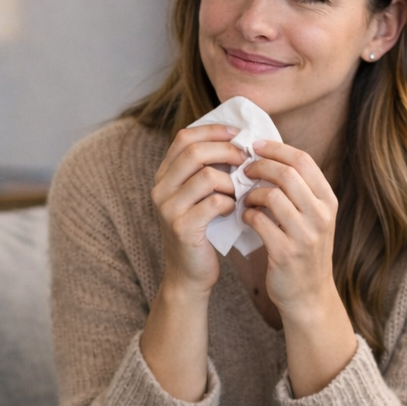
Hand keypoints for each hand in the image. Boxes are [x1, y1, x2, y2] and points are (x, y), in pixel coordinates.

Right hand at [151, 124, 245, 292]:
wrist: (189, 274)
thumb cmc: (202, 232)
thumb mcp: (200, 196)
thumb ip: (209, 170)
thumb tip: (240, 142)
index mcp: (164, 176)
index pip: (185, 137)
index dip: (213, 130)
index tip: (237, 133)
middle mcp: (160, 189)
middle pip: (194, 152)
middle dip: (227, 151)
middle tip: (246, 160)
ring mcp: (168, 208)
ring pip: (207, 176)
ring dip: (232, 182)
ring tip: (239, 192)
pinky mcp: (181, 227)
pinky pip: (213, 202)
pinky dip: (230, 204)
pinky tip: (234, 211)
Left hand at [241, 140, 356, 397]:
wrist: (308, 296)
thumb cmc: (303, 251)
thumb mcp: (310, 218)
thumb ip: (296, 191)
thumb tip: (267, 157)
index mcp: (327, 200)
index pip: (303, 160)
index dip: (276, 148)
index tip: (254, 145)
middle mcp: (321, 215)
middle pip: (287, 173)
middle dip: (259, 167)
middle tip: (243, 169)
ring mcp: (306, 234)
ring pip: (272, 196)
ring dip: (251, 193)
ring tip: (243, 197)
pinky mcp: (287, 252)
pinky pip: (260, 222)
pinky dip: (247, 215)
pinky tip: (244, 218)